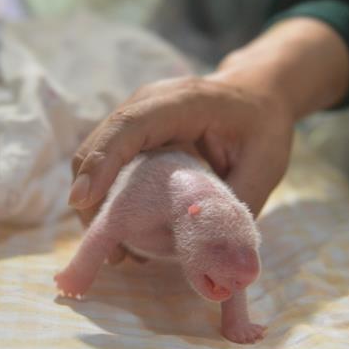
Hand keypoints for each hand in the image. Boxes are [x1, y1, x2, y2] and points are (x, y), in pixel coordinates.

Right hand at [68, 18, 348, 231]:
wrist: (257, 95)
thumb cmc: (263, 125)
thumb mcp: (265, 164)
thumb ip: (238, 203)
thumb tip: (214, 253)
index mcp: (183, 101)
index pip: (131, 125)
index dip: (104, 160)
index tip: (83, 200)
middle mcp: (150, 103)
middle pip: (101, 143)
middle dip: (92, 196)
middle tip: (105, 247)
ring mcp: (137, 117)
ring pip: (96, 157)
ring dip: (97, 204)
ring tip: (117, 252)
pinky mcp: (134, 136)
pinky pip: (109, 165)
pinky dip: (109, 200)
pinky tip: (125, 236)